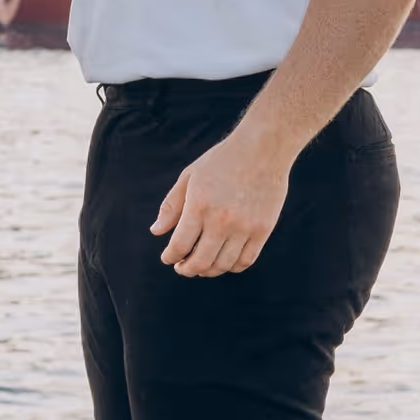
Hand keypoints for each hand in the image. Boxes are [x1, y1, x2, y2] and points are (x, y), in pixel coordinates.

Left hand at [151, 125, 291, 277]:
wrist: (263, 148)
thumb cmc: (222, 160)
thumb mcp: (189, 176)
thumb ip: (171, 206)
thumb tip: (156, 232)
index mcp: (199, 206)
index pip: (180, 245)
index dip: (170, 257)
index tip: (168, 258)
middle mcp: (221, 220)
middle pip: (200, 261)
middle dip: (187, 269)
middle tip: (182, 267)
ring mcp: (245, 227)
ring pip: (223, 265)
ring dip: (208, 271)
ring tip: (202, 266)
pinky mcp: (263, 230)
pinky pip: (246, 260)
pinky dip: (233, 267)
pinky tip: (224, 261)